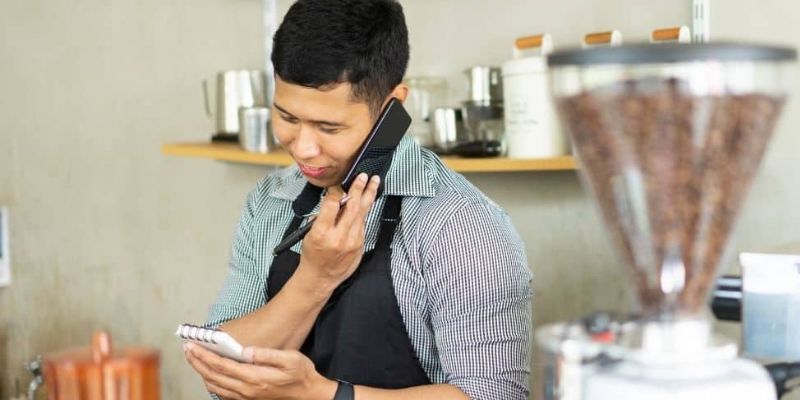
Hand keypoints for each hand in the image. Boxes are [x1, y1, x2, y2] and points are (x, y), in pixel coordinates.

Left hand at [184, 342, 335, 399]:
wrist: (308, 393)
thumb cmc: (300, 373)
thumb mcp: (289, 358)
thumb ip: (266, 354)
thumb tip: (246, 350)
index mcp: (254, 378)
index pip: (222, 366)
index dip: (205, 356)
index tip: (193, 346)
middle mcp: (247, 390)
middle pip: (214, 376)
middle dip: (198, 362)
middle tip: (187, 349)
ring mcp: (246, 396)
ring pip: (215, 386)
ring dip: (201, 372)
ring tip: (193, 359)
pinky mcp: (247, 399)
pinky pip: (222, 392)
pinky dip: (211, 382)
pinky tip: (208, 374)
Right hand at [297, 172, 380, 292]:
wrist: (321, 277)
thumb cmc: (313, 254)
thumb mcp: (310, 233)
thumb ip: (324, 217)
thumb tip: (337, 199)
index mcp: (322, 232)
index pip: (331, 205)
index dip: (337, 190)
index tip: (340, 182)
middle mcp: (339, 237)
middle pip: (352, 207)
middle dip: (359, 189)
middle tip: (364, 176)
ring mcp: (352, 242)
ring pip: (362, 214)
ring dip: (368, 196)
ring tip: (374, 182)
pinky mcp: (360, 245)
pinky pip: (363, 224)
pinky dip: (364, 211)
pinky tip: (368, 201)